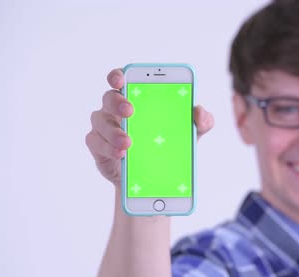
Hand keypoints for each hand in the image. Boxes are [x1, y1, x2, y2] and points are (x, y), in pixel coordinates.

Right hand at [86, 68, 214, 187]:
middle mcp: (115, 109)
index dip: (119, 75)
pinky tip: (122, 154)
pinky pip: (96, 143)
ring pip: (100, 122)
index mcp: (136, 98)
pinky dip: (108, 148)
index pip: (122, 79)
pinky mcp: (99, 147)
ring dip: (113, 131)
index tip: (122, 79)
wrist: (154, 177)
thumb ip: (202, 121)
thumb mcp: (191, 133)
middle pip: (109, 97)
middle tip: (130, 111)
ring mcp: (105, 127)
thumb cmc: (169, 143)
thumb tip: (200, 112)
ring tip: (129, 143)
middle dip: (117, 102)